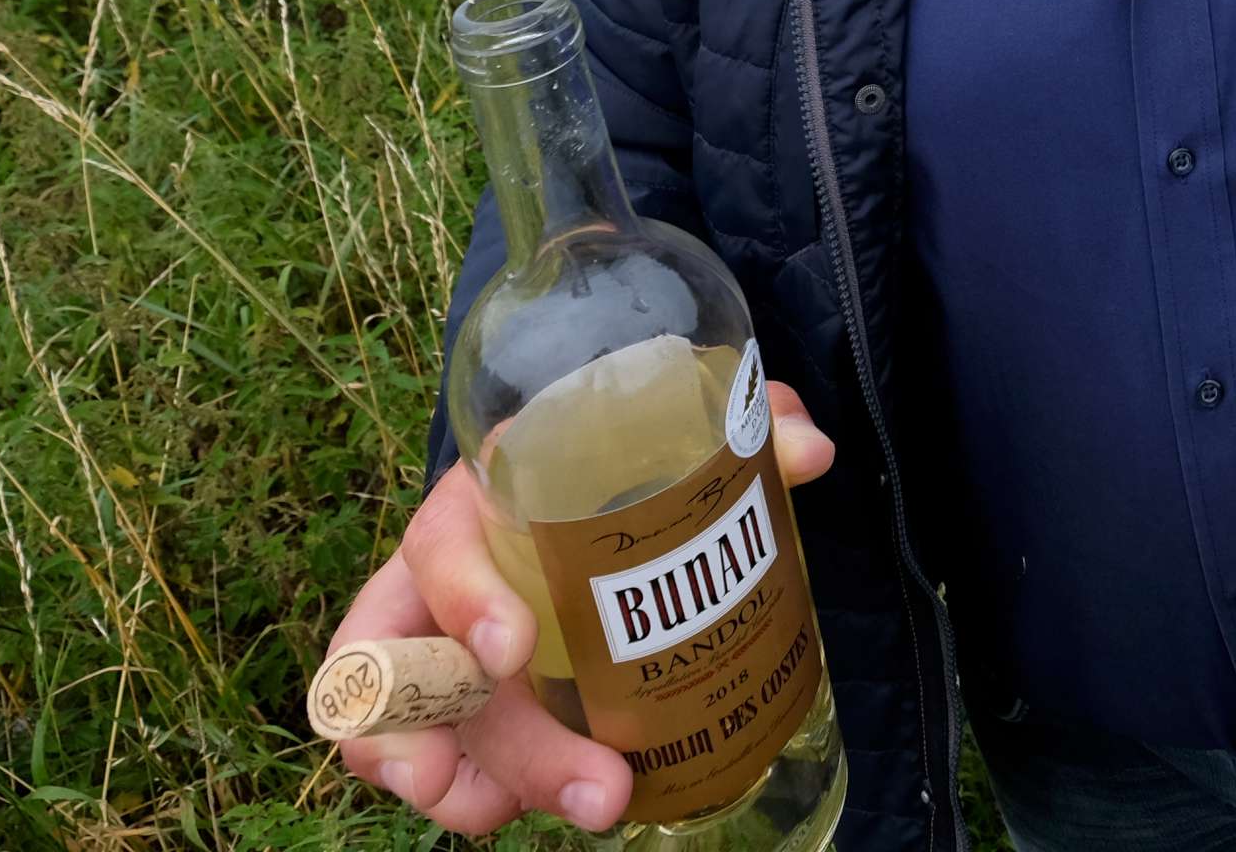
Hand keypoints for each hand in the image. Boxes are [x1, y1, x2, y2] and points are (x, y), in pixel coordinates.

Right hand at [333, 379, 834, 834]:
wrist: (593, 483)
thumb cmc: (617, 459)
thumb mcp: (672, 431)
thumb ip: (743, 424)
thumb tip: (812, 450)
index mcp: (482, 504)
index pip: (439, 549)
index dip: (464, 601)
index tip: (513, 649)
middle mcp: (446, 584)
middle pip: (432, 672)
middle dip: (512, 746)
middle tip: (599, 790)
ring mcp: (450, 654)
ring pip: (423, 731)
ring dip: (479, 786)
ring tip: (560, 814)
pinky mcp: (470, 705)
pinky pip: (439, 759)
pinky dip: (468, 796)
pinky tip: (516, 813)